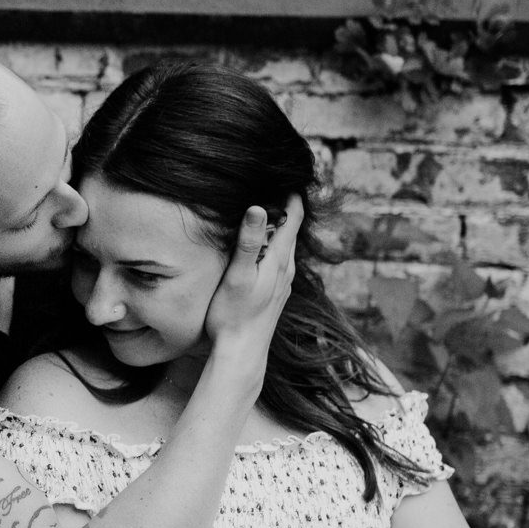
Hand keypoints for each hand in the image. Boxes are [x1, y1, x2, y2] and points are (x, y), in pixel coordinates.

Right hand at [202, 196, 302, 370]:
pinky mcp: (275, 293)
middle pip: (292, 229)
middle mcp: (286, 270)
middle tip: (270, 184)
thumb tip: (259, 208)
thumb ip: (249, 242)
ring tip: (265, 209)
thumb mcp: (238, 276)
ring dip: (278, 226)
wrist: (242, 353)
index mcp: (279, 260)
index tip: (283, 174)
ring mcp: (282, 283)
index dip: (291, 194)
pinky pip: (279, 260)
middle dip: (284, 206)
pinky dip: (273, 245)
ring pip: (285, 245)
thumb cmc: (234, 315)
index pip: (294, 218)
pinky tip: (260, 246)